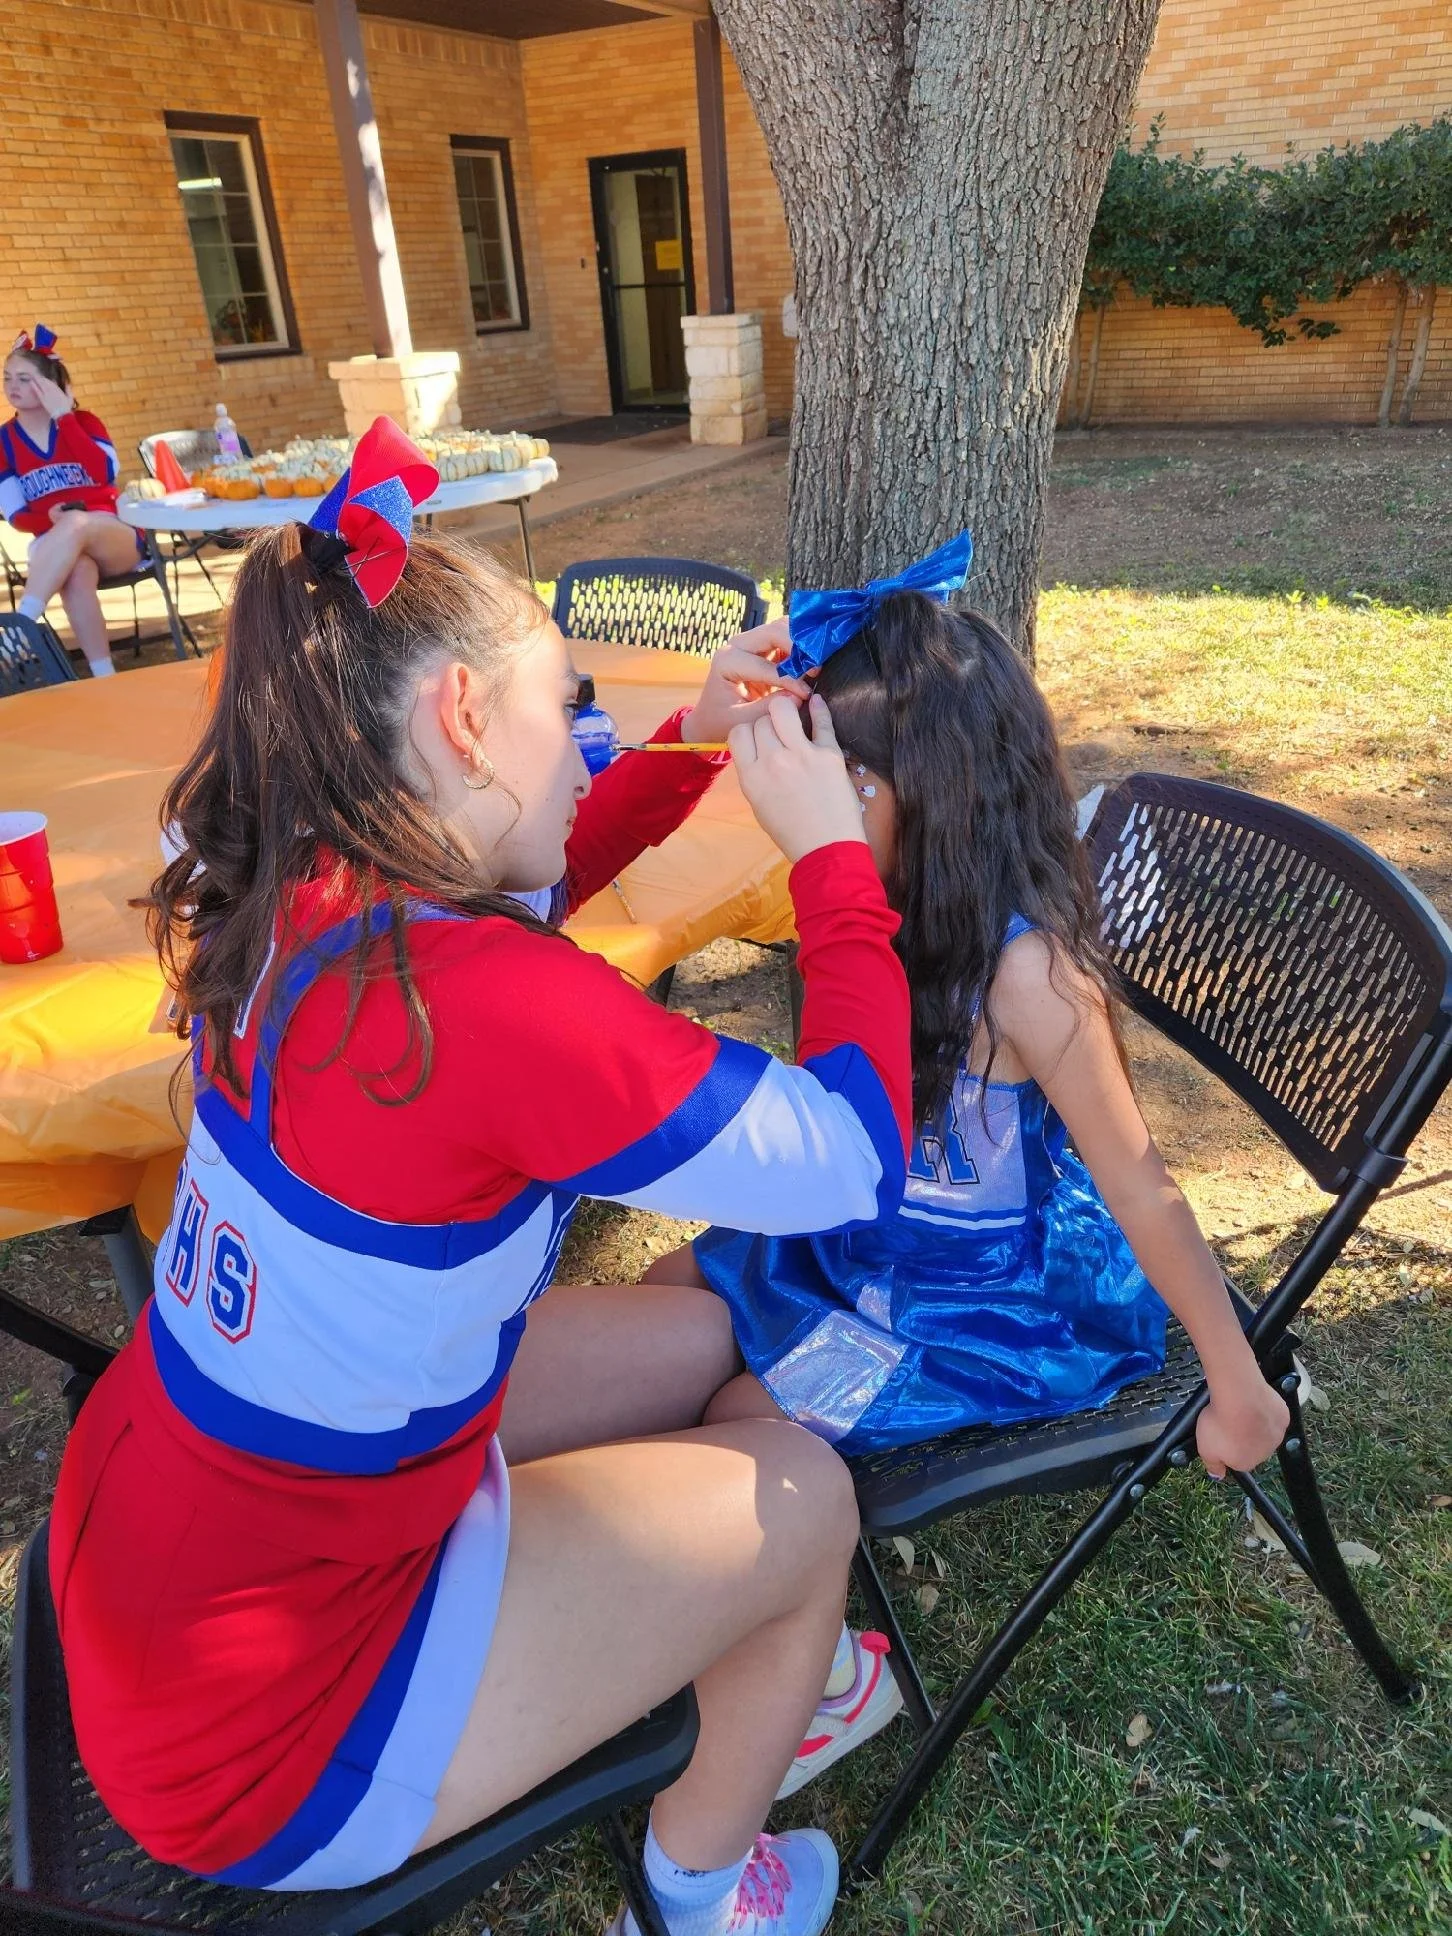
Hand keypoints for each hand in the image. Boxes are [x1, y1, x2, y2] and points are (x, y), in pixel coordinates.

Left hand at [31, 371, 73, 418]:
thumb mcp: (70, 398)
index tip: (44, 377)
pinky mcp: (43, 399)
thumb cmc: (67, 408)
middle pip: (45, 381)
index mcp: (59, 389)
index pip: (52, 381)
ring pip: (41, 384)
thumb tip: (67, 383)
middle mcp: (52, 390)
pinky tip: (31, 382)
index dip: (47, 378)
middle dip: (41, 378)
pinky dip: (34, 386)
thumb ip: (68, 390)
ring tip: (33, 376)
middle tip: (36, 375)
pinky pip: (37, 390)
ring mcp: (47, 394)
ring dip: (37, 379)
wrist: (63, 416)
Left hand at [679, 616, 807, 743]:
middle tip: (816, 669)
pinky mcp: (764, 647)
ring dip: (801, 643)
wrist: (711, 718)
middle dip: (798, 647)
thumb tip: (801, 695)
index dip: (788, 678)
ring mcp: (751, 642)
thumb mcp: (742, 721)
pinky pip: (786, 637)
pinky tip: (812, 662)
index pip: (764, 664)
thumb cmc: (722, 721)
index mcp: (727, 662)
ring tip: (816, 664)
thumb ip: (770, 708)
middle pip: (773, 631)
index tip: (806, 694)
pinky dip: (801, 646)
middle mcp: (737, 645)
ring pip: (782, 628)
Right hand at [730, 693, 866, 863]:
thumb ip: (755, 774)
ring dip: (786, 708)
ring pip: (783, 709)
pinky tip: (816, 702)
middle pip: (761, 720)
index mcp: (751, 778)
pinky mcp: (829, 755)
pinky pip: (822, 722)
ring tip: (793, 714)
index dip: (748, 730)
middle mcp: (772, 762)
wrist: (827, 850)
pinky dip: (819, 708)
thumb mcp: (759, 805)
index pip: (739, 732)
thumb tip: (757, 748)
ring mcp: (801, 756)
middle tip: (780, 730)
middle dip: (768, 722)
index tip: (759, 737)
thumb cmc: (792, 833)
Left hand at [1196, 1376, 1288, 1477]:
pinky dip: (1265, 1410)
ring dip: (1254, 1423)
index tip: (1220, 1433)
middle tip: (1228, 1420)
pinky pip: (1273, 1415)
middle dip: (1242, 1435)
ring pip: (1264, 1431)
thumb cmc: (1221, 1421)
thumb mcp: (1205, 1448)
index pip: (1237, 1460)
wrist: (1239, 1396)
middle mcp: (1265, 1454)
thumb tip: (1217, 1476)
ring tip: (1239, 1409)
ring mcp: (1276, 1436)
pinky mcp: (1282, 1418)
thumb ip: (1212, 1465)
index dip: (1228, 1445)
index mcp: (1245, 1463)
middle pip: (1252, 1447)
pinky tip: (1254, 1403)